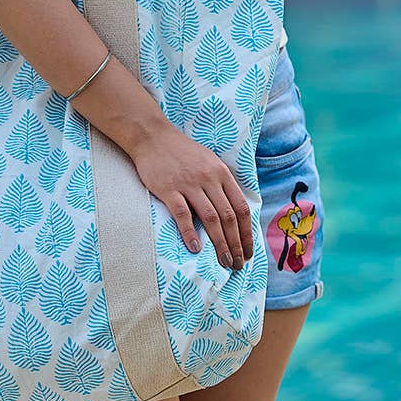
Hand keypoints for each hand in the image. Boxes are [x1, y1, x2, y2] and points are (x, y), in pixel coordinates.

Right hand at [127, 121, 252, 270]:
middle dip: (236, 244)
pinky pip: (183, 214)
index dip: (246, 232)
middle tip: (238, 264)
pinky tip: (195, 249)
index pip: (241, 207)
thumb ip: (220, 183)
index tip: (248, 250)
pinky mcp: (169, 189)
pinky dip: (189, 233)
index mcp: (221, 173)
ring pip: (210, 218)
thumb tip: (232, 212)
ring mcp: (189, 184)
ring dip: (219, 243)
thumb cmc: (182, 151)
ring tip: (223, 262)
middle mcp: (209, 178)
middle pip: (228, 217)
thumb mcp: (209, 161)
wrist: (153, 136)